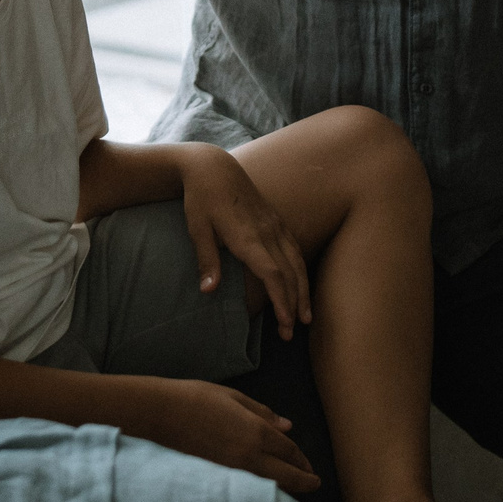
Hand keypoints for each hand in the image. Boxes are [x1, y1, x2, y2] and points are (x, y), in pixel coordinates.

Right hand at [144, 379, 318, 493]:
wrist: (160, 414)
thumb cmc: (196, 398)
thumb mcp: (234, 397)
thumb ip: (263, 413)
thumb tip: (288, 426)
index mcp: (256, 432)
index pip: (289, 451)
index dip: (302, 460)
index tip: (311, 467)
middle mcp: (250, 456)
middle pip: (286, 476)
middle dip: (304, 481)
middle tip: (314, 484)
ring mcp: (234, 471)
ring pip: (269, 486)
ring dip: (286, 487)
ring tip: (295, 487)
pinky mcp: (219, 479)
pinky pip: (251, 487)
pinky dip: (264, 489)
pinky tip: (266, 488)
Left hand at [178, 146, 310, 338]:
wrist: (213, 166)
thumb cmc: (201, 198)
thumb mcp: (196, 227)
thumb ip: (206, 259)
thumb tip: (208, 291)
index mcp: (247, 236)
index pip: (272, 274)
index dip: (281, 301)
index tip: (285, 324)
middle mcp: (267, 232)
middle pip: (289, 274)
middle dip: (293, 306)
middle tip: (291, 335)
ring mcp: (274, 225)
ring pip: (297, 263)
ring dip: (302, 292)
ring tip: (305, 318)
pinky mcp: (276, 221)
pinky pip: (294, 249)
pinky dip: (301, 272)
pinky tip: (301, 286)